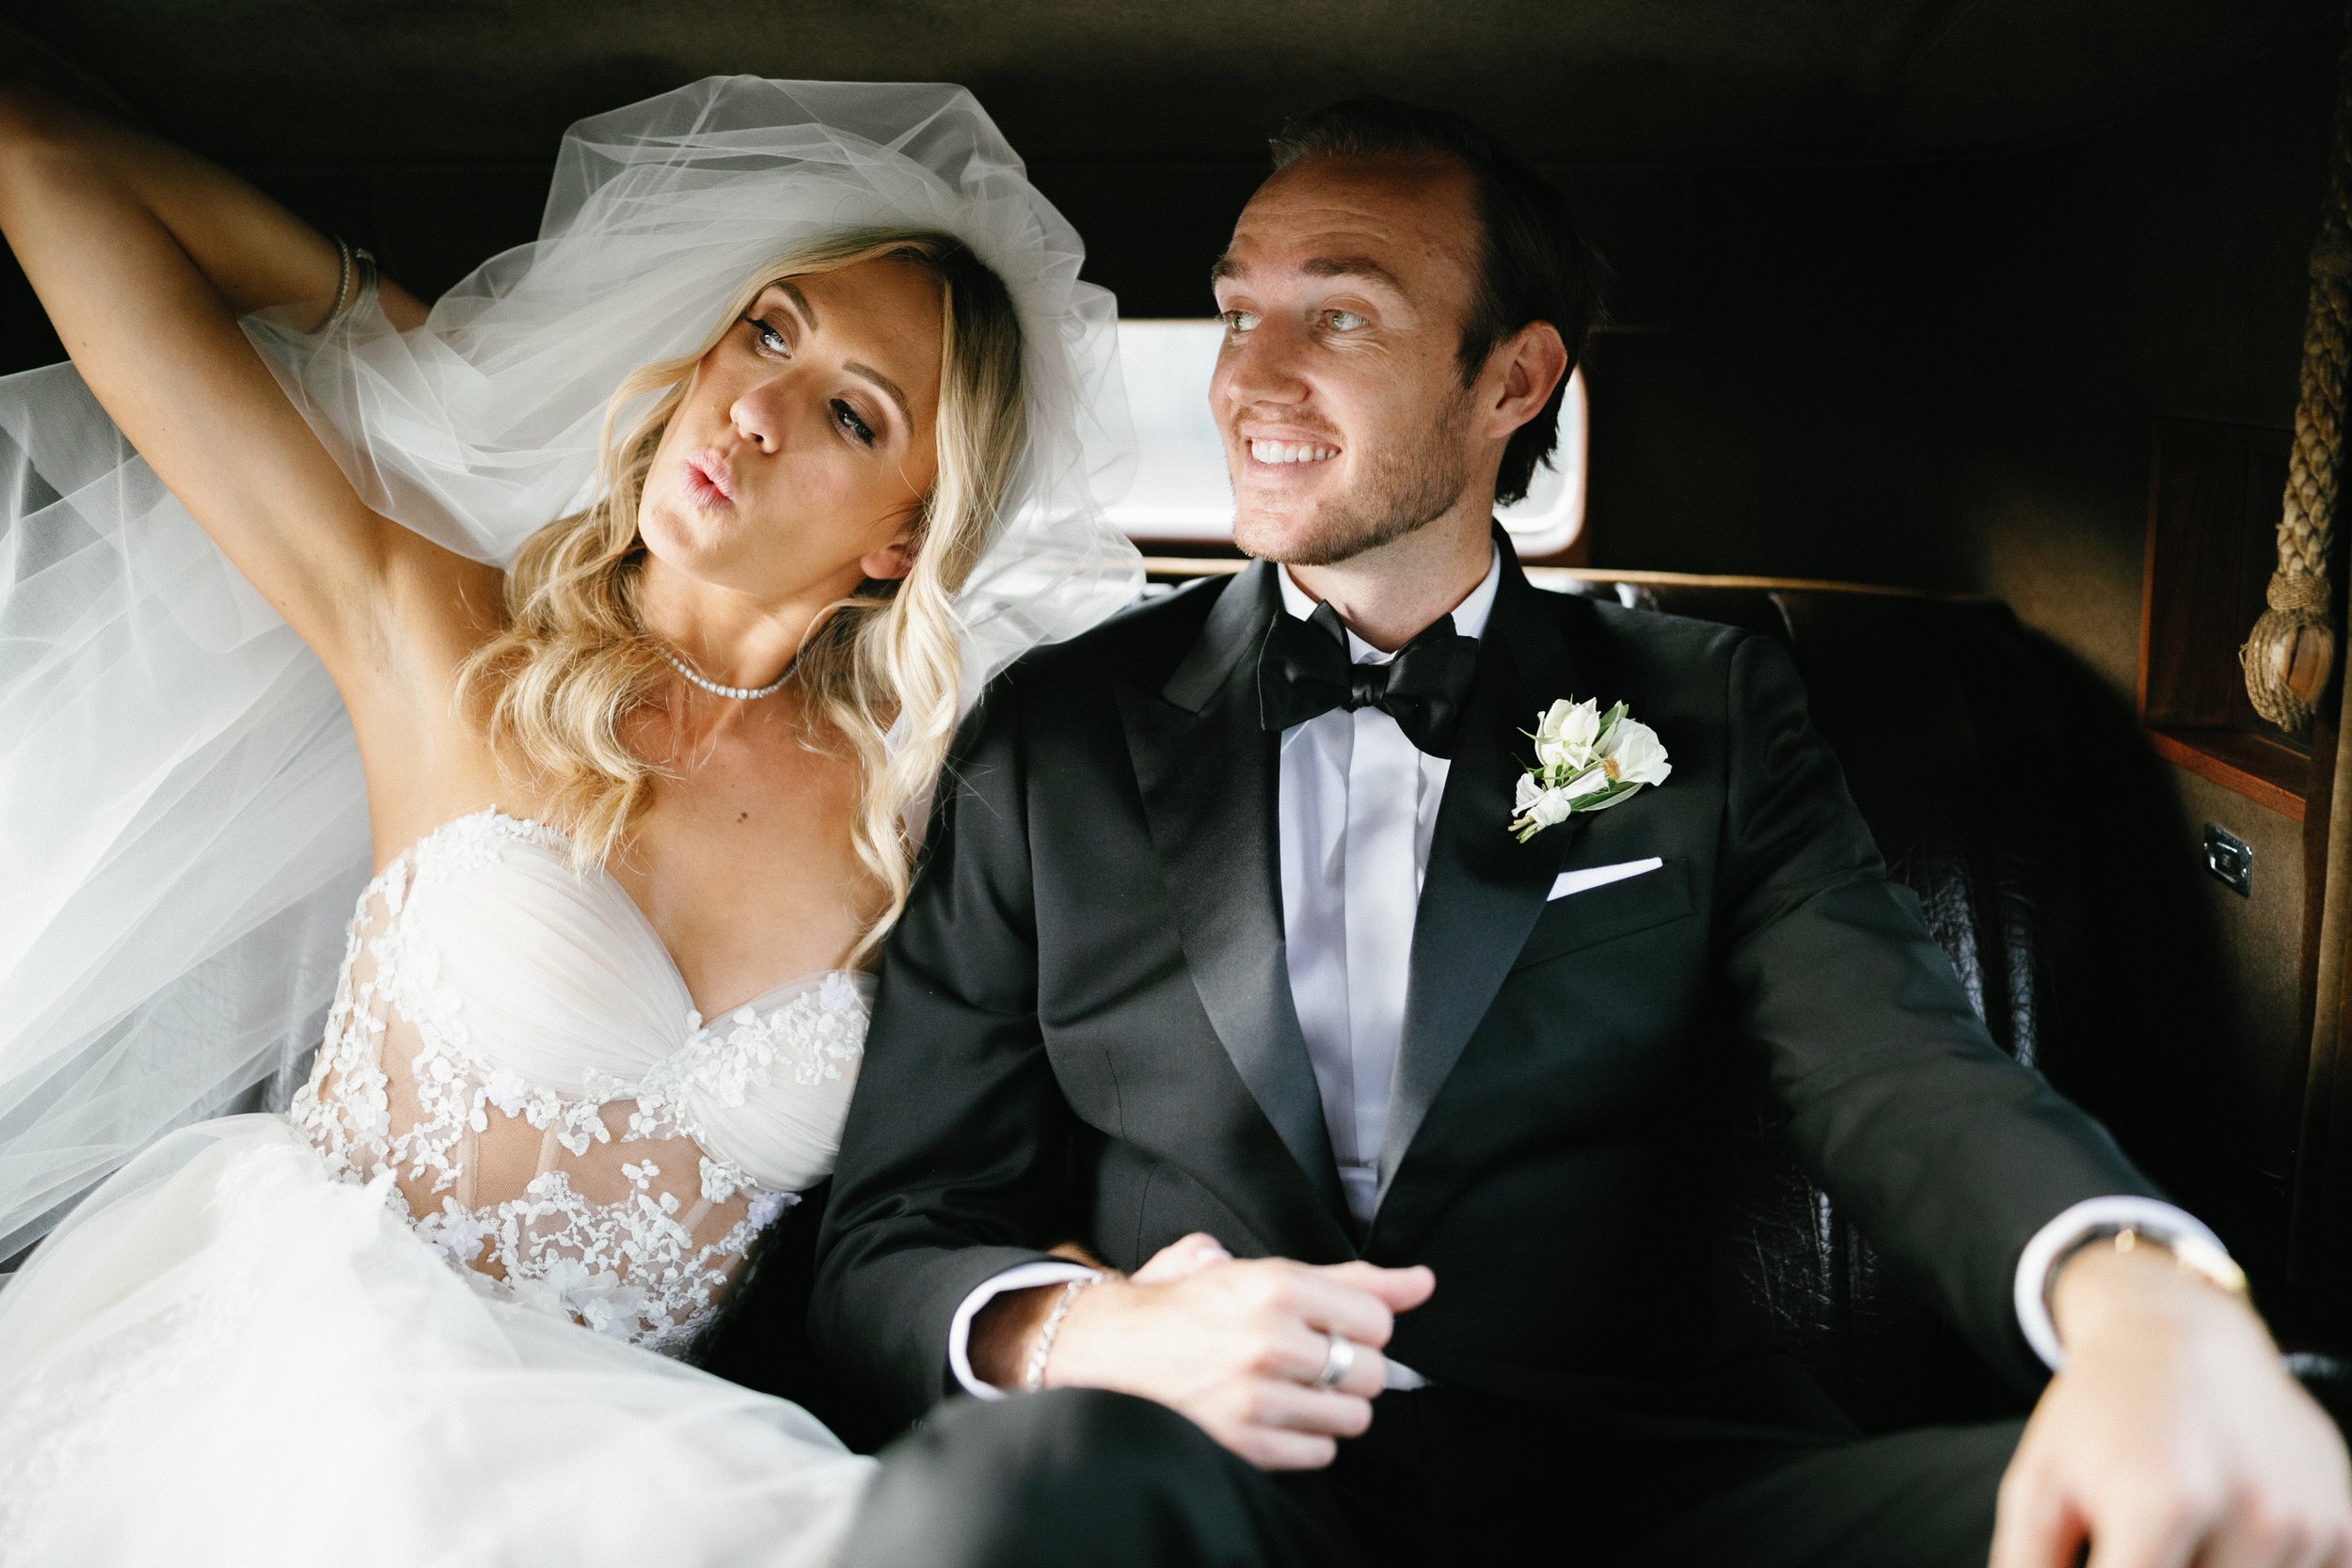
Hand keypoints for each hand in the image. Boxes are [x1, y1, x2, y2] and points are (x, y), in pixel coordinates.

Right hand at [1045, 1232, 1434, 1470]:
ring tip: (1299, 1388)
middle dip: (1351, 1366)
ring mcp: (1256, 1397)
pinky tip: (1282, 1416)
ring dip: (1333, 1406)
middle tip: (1317, 1357)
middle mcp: (1269, 1339)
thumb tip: (1421, 1282)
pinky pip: (1320, 1452)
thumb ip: (1347, 1277)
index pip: (1377, 1319)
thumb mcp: (1262, 1271)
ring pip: (1351, 1417)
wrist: (1111, 1349)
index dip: (1363, 1324)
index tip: (1338, 1325)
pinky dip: (1309, 1439)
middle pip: (1370, 1371)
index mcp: (1274, 1285)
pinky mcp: (1244, 1442)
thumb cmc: (1189, 1306)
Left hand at [1992, 1244, 2351, 1567]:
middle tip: (2142, 1552)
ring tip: (2178, 1544)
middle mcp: (2249, 1512)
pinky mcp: (2345, 1531)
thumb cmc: (2097, 1419)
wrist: (2183, 1337)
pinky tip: (2226, 1548)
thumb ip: (2030, 1566)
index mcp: (2161, 1500)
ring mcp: (2308, 1526)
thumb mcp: (2039, 1486)